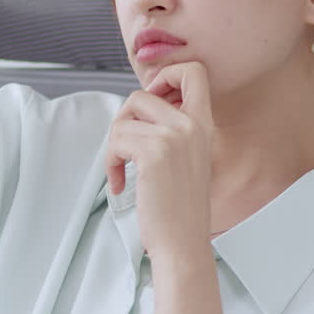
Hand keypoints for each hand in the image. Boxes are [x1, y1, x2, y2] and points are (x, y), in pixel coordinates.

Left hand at [105, 61, 216, 264]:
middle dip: (123, 120)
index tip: (152, 98)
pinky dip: (110, 162)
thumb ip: (172, 128)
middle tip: (125, 148)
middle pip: (142, 93)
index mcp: (203, 124)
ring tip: (122, 170)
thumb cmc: (180, 207)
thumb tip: (140, 108)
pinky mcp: (153, 153)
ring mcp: (173, 137)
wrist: (183, 242)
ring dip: (114, 146)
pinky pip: (116, 140)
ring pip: (123, 118)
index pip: (193, 71)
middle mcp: (191, 125)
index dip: (165, 75)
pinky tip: (120, 182)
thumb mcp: (188, 157)